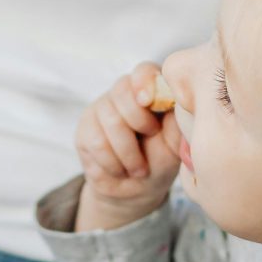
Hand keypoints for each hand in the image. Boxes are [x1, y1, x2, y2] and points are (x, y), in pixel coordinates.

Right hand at [74, 61, 181, 222]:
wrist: (133, 191)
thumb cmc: (158, 162)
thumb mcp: (174, 147)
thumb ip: (175, 124)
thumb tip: (176, 105)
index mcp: (151, 91)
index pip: (144, 71)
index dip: (144, 81)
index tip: (148, 101)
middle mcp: (124, 94)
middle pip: (122, 90)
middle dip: (138, 120)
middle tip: (150, 141)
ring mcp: (102, 109)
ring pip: (110, 119)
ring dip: (128, 151)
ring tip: (138, 169)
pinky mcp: (85, 128)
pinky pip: (97, 141)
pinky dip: (112, 162)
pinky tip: (120, 170)